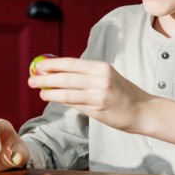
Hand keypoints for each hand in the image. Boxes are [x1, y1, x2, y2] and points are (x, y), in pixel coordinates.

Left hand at [28, 57, 151, 133]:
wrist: (143, 110)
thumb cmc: (122, 93)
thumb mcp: (106, 77)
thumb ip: (84, 76)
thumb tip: (57, 74)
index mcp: (101, 67)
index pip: (71, 63)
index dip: (52, 64)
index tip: (38, 66)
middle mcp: (100, 79)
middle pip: (66, 77)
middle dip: (45, 78)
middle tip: (31, 79)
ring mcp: (99, 95)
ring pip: (67, 92)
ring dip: (50, 92)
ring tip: (39, 91)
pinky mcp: (98, 109)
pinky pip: (74, 104)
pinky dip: (61, 101)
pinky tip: (52, 99)